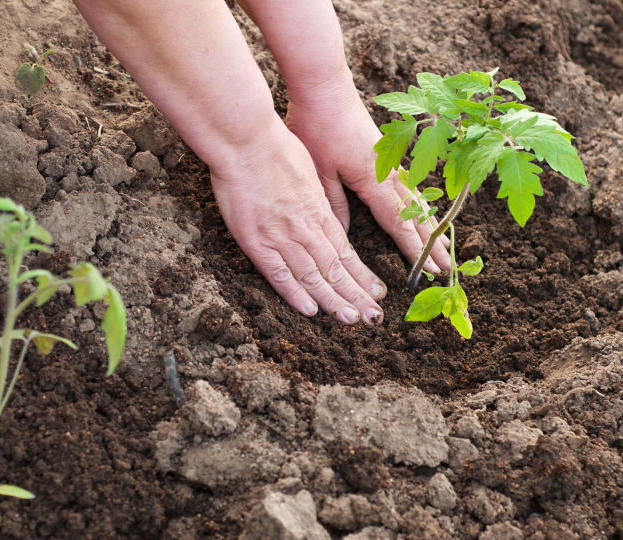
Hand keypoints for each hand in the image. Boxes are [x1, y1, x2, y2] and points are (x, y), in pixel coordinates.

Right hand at [210, 119, 386, 324]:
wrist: (245, 141)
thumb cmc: (275, 148)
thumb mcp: (309, 171)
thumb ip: (317, 199)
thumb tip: (325, 214)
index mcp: (319, 211)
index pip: (346, 251)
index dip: (362, 275)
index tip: (377, 292)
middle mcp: (305, 228)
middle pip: (336, 269)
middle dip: (357, 295)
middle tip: (374, 317)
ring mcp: (281, 236)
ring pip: (313, 276)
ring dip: (334, 301)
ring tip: (352, 320)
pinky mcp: (256, 241)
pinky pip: (278, 274)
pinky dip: (295, 294)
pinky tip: (312, 310)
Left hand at [285, 80, 451, 273]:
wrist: (325, 86)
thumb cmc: (317, 125)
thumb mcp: (318, 170)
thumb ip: (334, 204)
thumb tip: (343, 237)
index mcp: (372, 180)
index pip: (398, 222)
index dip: (413, 248)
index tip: (427, 270)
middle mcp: (388, 173)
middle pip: (415, 214)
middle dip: (430, 243)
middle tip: (447, 268)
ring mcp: (390, 162)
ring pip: (417, 200)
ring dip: (431, 225)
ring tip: (444, 246)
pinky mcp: (387, 153)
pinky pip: (410, 185)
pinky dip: (421, 204)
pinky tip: (425, 212)